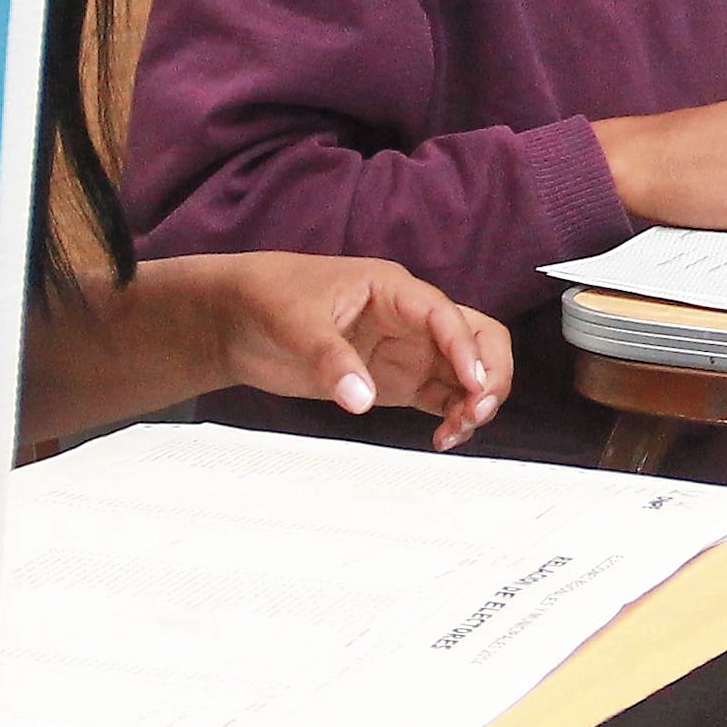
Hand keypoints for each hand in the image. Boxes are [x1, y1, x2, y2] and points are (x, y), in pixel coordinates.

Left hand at [197, 255, 511, 447]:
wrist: (237, 318)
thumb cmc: (268, 297)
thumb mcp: (295, 323)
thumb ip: (330, 359)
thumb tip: (360, 398)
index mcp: (392, 289)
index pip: (446, 315)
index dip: (465, 349)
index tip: (473, 384)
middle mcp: (409, 319)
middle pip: (477, 338)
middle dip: (490, 373)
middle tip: (475, 410)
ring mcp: (406, 351)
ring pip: (465, 373)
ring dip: (475, 401)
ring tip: (455, 432)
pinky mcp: (395, 380)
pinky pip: (440, 398)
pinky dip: (452, 418)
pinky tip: (443, 438)